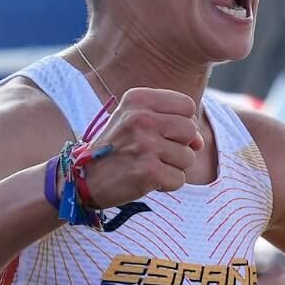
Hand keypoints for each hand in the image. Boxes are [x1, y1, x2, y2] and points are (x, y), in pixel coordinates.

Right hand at [80, 88, 204, 207]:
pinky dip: (167, 184)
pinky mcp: (147, 171)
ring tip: (147, 166)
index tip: (162, 134)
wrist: (84, 179)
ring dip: (173, 167)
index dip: (182, 123)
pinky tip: (146, 180)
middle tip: (154, 154)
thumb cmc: (117, 149)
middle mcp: (140, 118)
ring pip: (188, 157)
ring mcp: (144, 144)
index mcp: (138, 99)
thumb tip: (200, 142)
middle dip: (180, 147)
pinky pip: (179, 179)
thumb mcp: (136, 121)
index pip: (187, 105)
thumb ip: (172, 122)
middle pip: (191, 130)